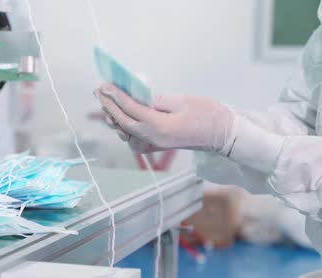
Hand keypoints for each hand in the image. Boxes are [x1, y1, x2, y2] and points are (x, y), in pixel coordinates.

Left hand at [95, 83, 234, 152]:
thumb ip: (156, 100)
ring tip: (105, 101)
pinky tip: (119, 117)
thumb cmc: (209, 116)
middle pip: (123, 121)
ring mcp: (154, 145)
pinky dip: (124, 128)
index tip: (104, 86)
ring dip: (114, 116)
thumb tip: (137, 96)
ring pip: (125, 132)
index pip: (131, 109)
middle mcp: (154, 139)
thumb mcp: (183, 101)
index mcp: (161, 127)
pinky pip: (133, 138)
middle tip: (98, 91)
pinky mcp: (156, 146)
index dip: (116, 96)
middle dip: (109, 105)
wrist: (224, 136)